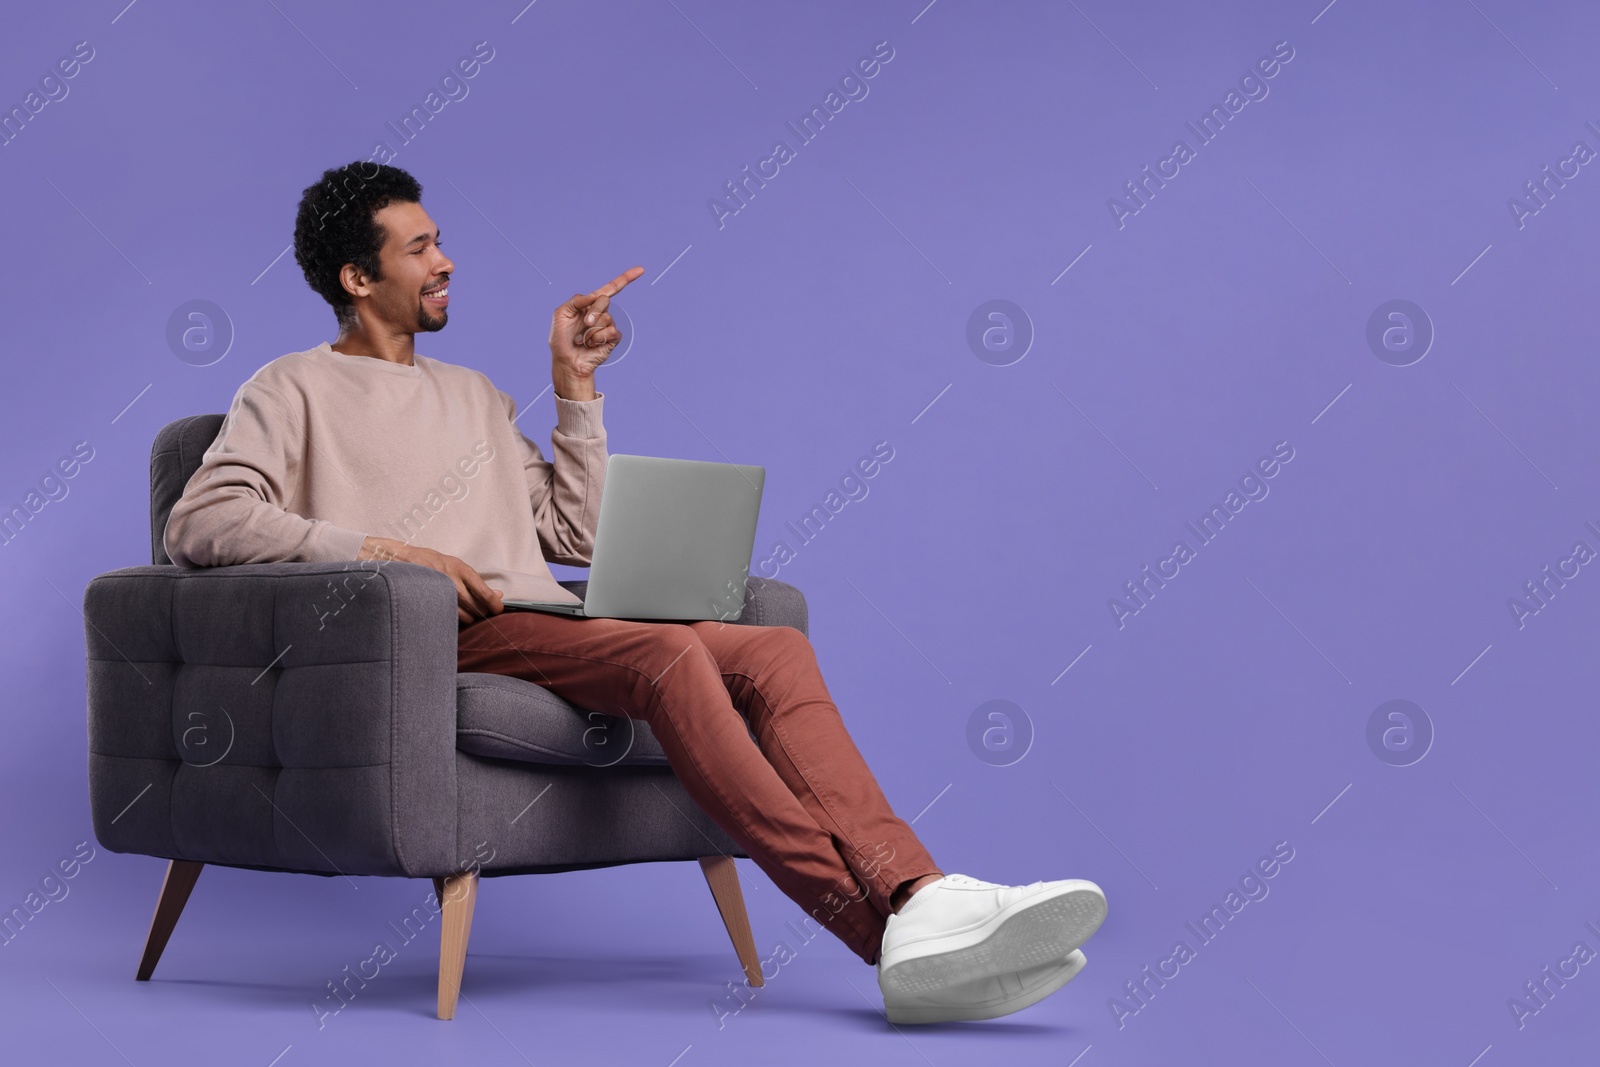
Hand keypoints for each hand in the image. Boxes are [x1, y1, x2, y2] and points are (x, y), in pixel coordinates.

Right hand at [359, 535, 503, 624]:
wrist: (397, 559)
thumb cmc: (430, 563)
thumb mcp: (455, 566)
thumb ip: (476, 582)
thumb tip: (499, 595)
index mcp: (460, 569)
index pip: (485, 592)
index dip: (495, 605)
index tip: (498, 610)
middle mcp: (450, 580)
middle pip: (475, 608)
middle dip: (480, 614)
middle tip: (479, 615)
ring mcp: (437, 591)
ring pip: (461, 617)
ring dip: (466, 619)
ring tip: (463, 615)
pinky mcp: (426, 600)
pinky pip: (445, 617)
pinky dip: (451, 620)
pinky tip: (449, 617)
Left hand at [549, 266, 644, 397]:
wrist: (567, 361)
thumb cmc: (561, 339)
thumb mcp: (560, 314)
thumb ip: (575, 301)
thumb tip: (593, 296)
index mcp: (589, 304)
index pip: (610, 288)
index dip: (625, 278)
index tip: (640, 270)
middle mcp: (600, 313)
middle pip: (605, 300)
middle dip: (594, 311)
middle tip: (585, 324)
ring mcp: (607, 326)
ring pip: (606, 318)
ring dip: (591, 330)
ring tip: (583, 340)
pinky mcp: (612, 339)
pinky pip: (612, 331)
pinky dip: (599, 338)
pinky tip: (591, 344)